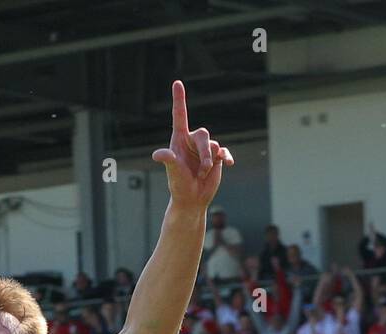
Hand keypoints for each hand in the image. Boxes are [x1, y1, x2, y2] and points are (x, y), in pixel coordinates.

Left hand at [151, 80, 232, 212]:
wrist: (192, 199)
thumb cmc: (179, 185)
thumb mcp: (173, 171)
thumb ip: (169, 160)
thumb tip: (157, 155)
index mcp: (179, 140)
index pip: (180, 116)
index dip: (179, 99)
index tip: (177, 82)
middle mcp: (191, 142)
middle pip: (203, 134)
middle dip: (205, 152)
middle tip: (202, 169)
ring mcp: (205, 149)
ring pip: (214, 145)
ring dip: (210, 161)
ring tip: (203, 174)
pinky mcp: (216, 158)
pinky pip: (224, 152)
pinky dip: (226, 157)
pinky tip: (227, 164)